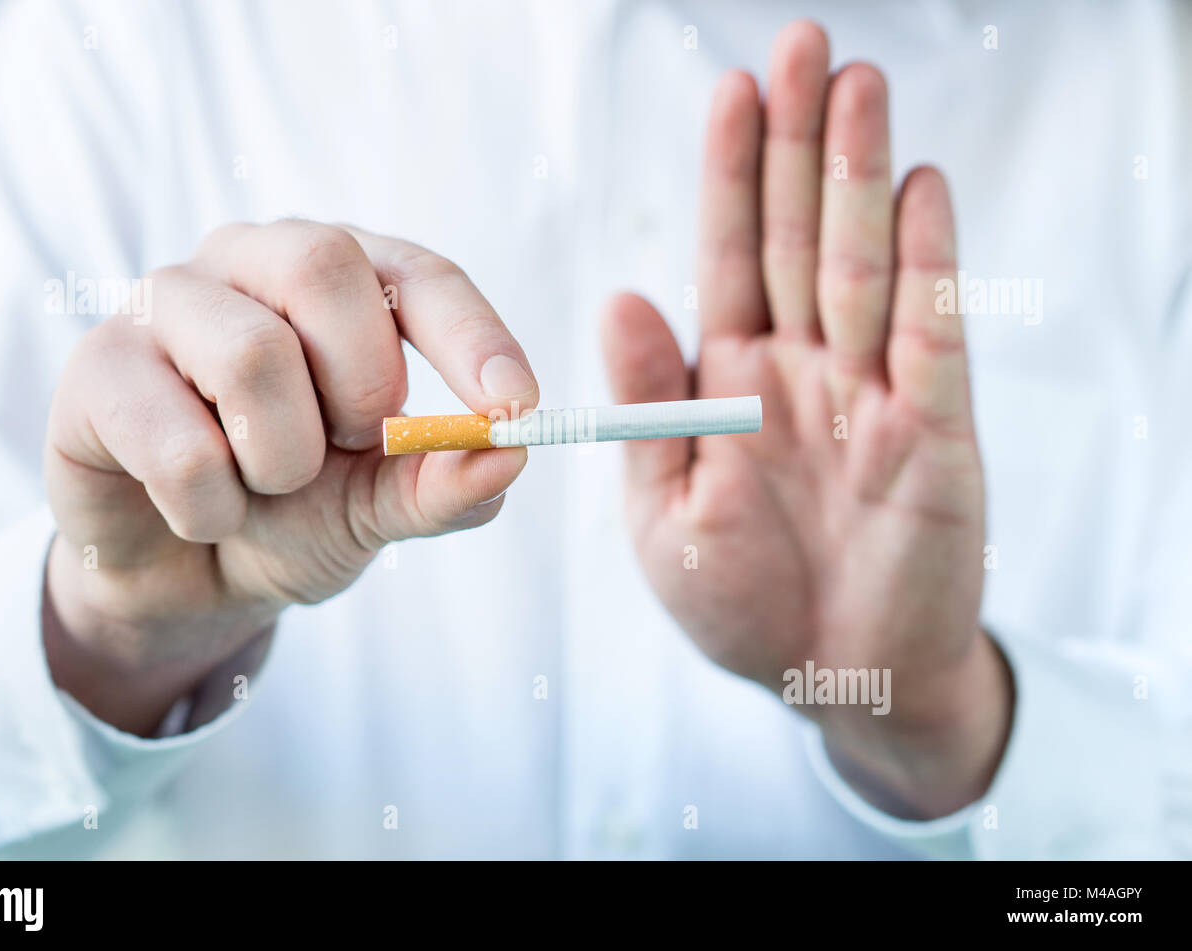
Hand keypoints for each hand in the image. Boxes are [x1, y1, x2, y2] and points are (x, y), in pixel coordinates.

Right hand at [44, 221, 536, 734]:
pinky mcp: (96, 366)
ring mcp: (164, 303)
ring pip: (250, 354)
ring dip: (283, 460)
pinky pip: (178, 443)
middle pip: (322, 266)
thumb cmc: (292, 513)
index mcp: (339, 279)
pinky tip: (200, 511)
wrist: (186, 575)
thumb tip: (510, 455)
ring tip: (265, 485)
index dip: (472, 335)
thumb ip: (444, 484)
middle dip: (361, 385)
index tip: (515, 406)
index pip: (418, 274)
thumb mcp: (380, 508)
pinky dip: (213, 508)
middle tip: (353, 446)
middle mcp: (250, 263)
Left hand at [601, 22, 1010, 817]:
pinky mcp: (935, 432)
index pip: (729, 257)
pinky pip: (931, 336)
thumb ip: (650, 410)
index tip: (728, 92)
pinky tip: (919, 186)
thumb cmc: (738, 603)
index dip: (730, 176)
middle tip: (800, 45)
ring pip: (863, 265)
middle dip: (797, 145)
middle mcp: (802, 369)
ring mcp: (871, 393)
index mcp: (729, 383)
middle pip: (799, 237)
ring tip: (854, 86)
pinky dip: (927, 263)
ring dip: (858, 177)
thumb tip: (621, 298)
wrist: (830, 677)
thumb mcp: (664, 514)